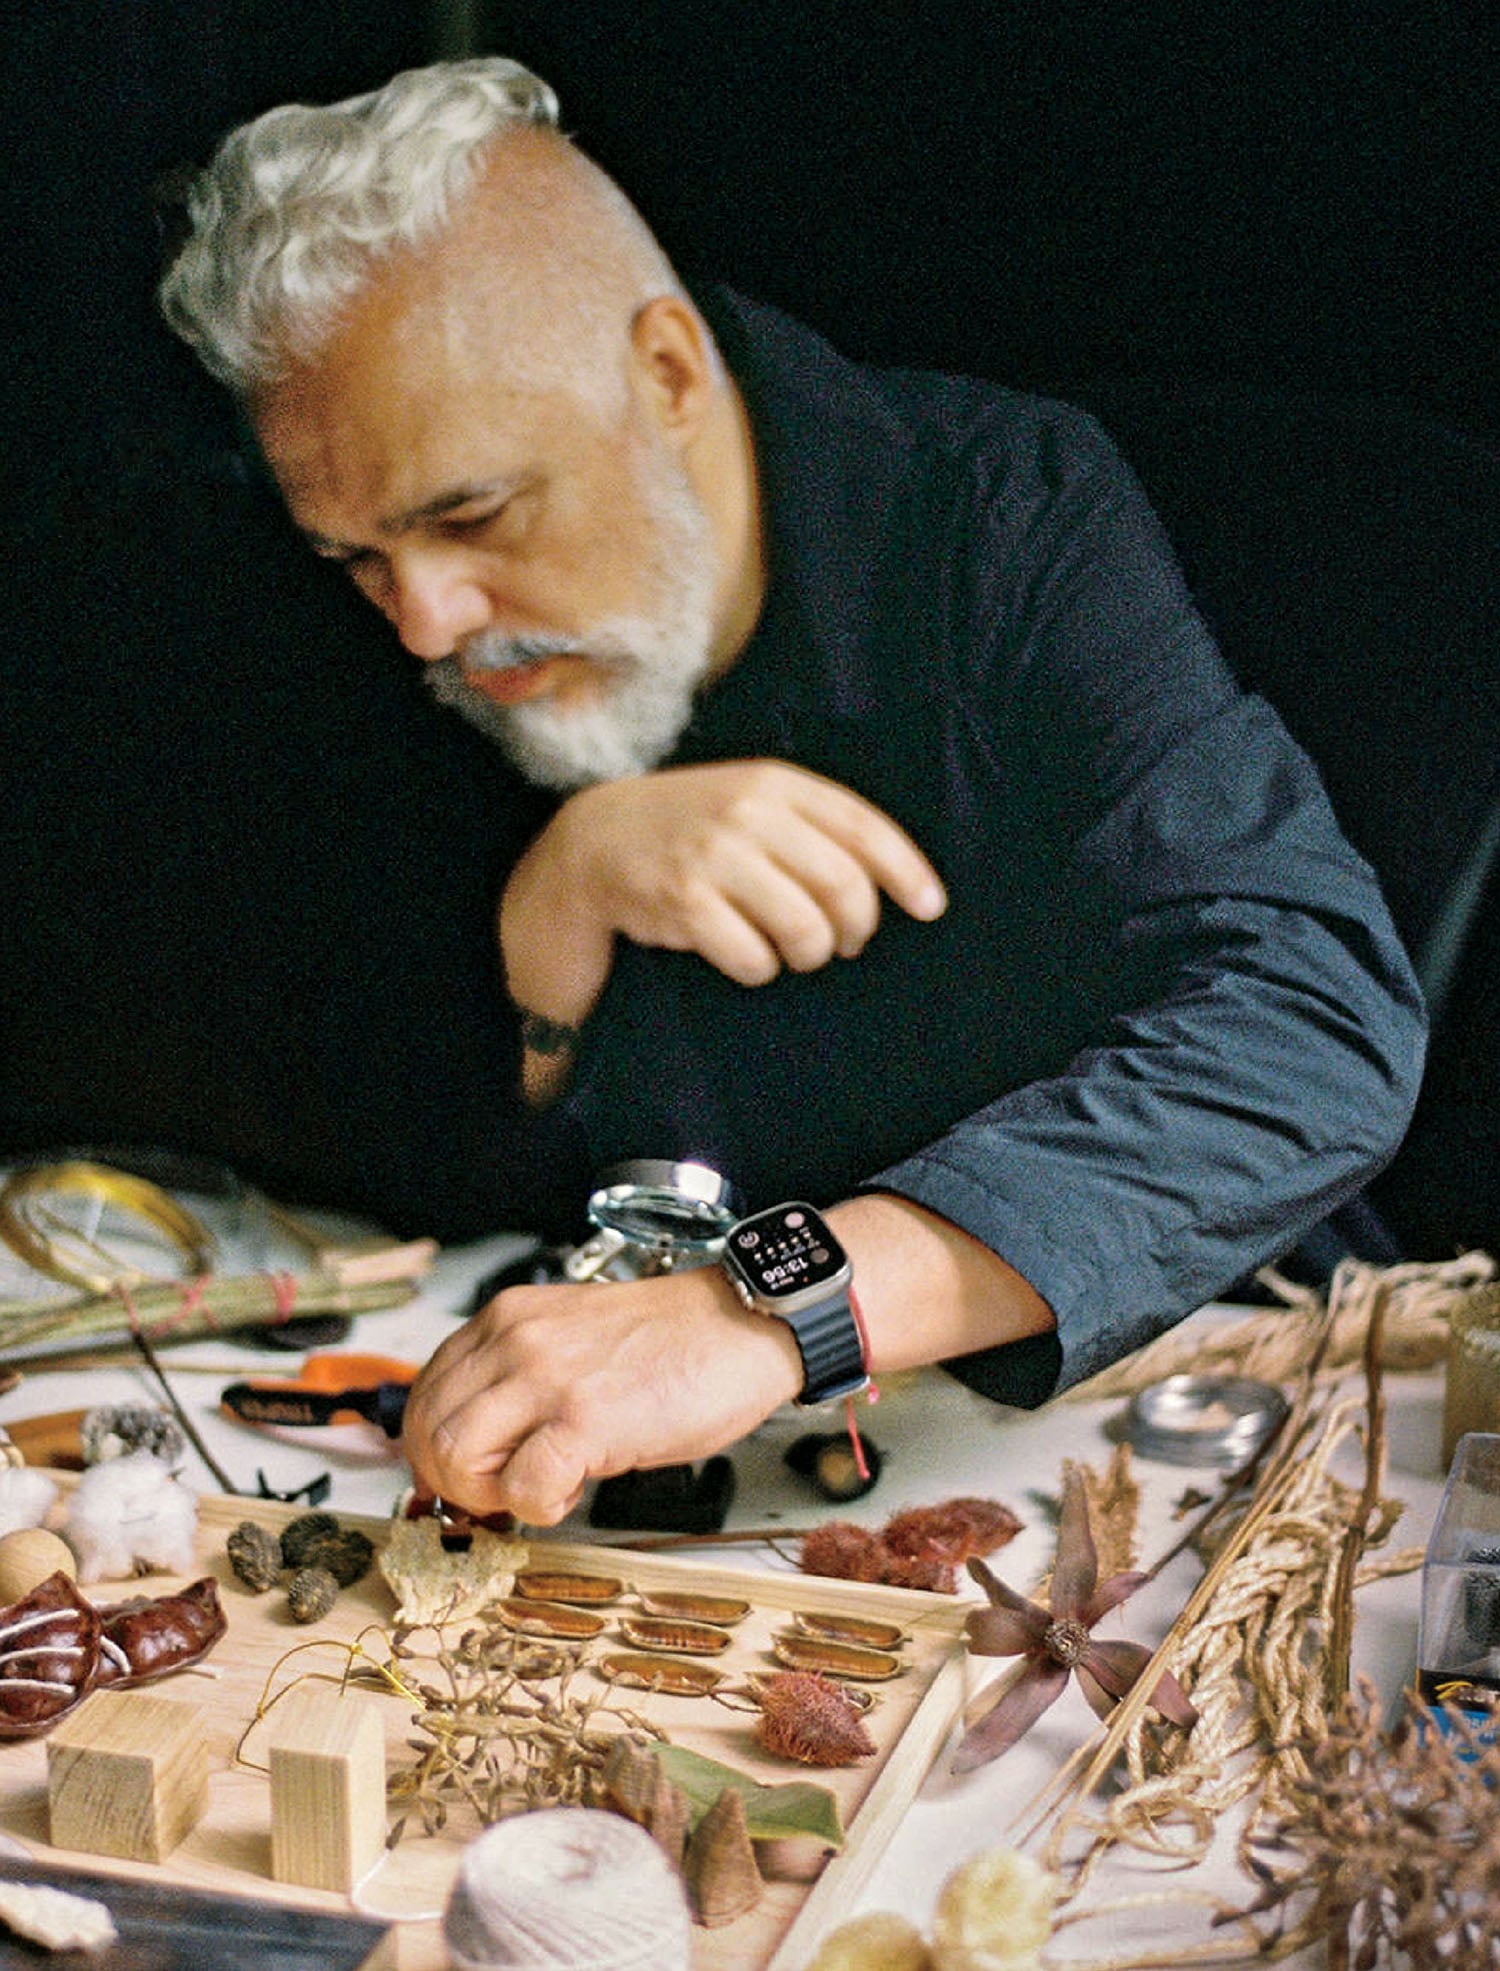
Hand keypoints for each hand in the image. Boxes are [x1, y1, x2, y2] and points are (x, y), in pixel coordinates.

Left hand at [399, 1265, 803, 1524]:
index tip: (467, 1474)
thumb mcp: (570, 1340)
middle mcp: (515, 1340)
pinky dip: (542, 1507)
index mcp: (508, 1319)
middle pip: (428, 1428)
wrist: (741, 1327)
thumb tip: (475, 1446)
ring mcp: (546, 1378)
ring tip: (541, 1486)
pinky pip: (522, 1488)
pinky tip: (579, 1486)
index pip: (426, 1392)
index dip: (437, 1448)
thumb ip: (518, 1378)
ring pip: (455, 1456)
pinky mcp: (583, 1420)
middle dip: (454, 1479)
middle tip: (501, 1492)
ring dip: (490, 1493)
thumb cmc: (670, 1343)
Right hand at [500, 758, 946, 1039]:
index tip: (930, 908)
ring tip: (796, 952)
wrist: (597, 841)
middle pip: (844, 888)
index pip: (864, 828)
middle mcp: (748, 812)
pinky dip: (759, 969)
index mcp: (776, 782)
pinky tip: (747, 956)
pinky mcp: (683, 900)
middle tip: (844, 943)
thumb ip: (819, 829)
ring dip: (810, 954)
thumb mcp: (754, 801)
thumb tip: (898, 887)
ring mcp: (713, 856)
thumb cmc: (697, 829)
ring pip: (804, 929)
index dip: (907, 873)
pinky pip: (752, 958)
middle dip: (855, 929)